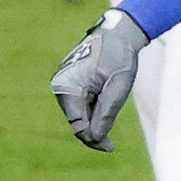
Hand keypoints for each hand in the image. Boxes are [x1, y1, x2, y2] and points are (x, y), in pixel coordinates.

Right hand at [50, 9, 149, 150]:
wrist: (118, 33)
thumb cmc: (119, 58)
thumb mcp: (117, 88)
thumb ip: (105, 114)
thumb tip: (95, 138)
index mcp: (68, 86)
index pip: (77, 125)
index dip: (93, 139)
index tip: (110, 147)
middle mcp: (60, 85)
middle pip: (76, 121)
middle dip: (94, 130)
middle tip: (112, 142)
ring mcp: (63, 82)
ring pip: (78, 113)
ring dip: (94, 119)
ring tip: (112, 105)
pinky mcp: (69, 81)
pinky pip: (79, 103)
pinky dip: (92, 109)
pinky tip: (105, 99)